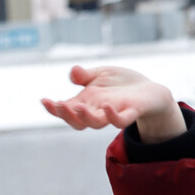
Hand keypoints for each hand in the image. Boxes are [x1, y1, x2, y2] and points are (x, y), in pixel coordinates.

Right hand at [40, 65, 184, 142]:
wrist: (149, 90)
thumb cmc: (121, 84)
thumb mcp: (101, 74)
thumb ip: (86, 75)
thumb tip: (73, 71)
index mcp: (86, 102)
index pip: (66, 110)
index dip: (54, 108)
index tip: (44, 100)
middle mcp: (96, 111)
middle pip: (77, 121)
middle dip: (65, 114)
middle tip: (58, 105)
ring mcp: (113, 114)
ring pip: (95, 123)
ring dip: (85, 117)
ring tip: (79, 107)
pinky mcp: (130, 113)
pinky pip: (120, 120)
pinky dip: (112, 116)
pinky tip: (106, 106)